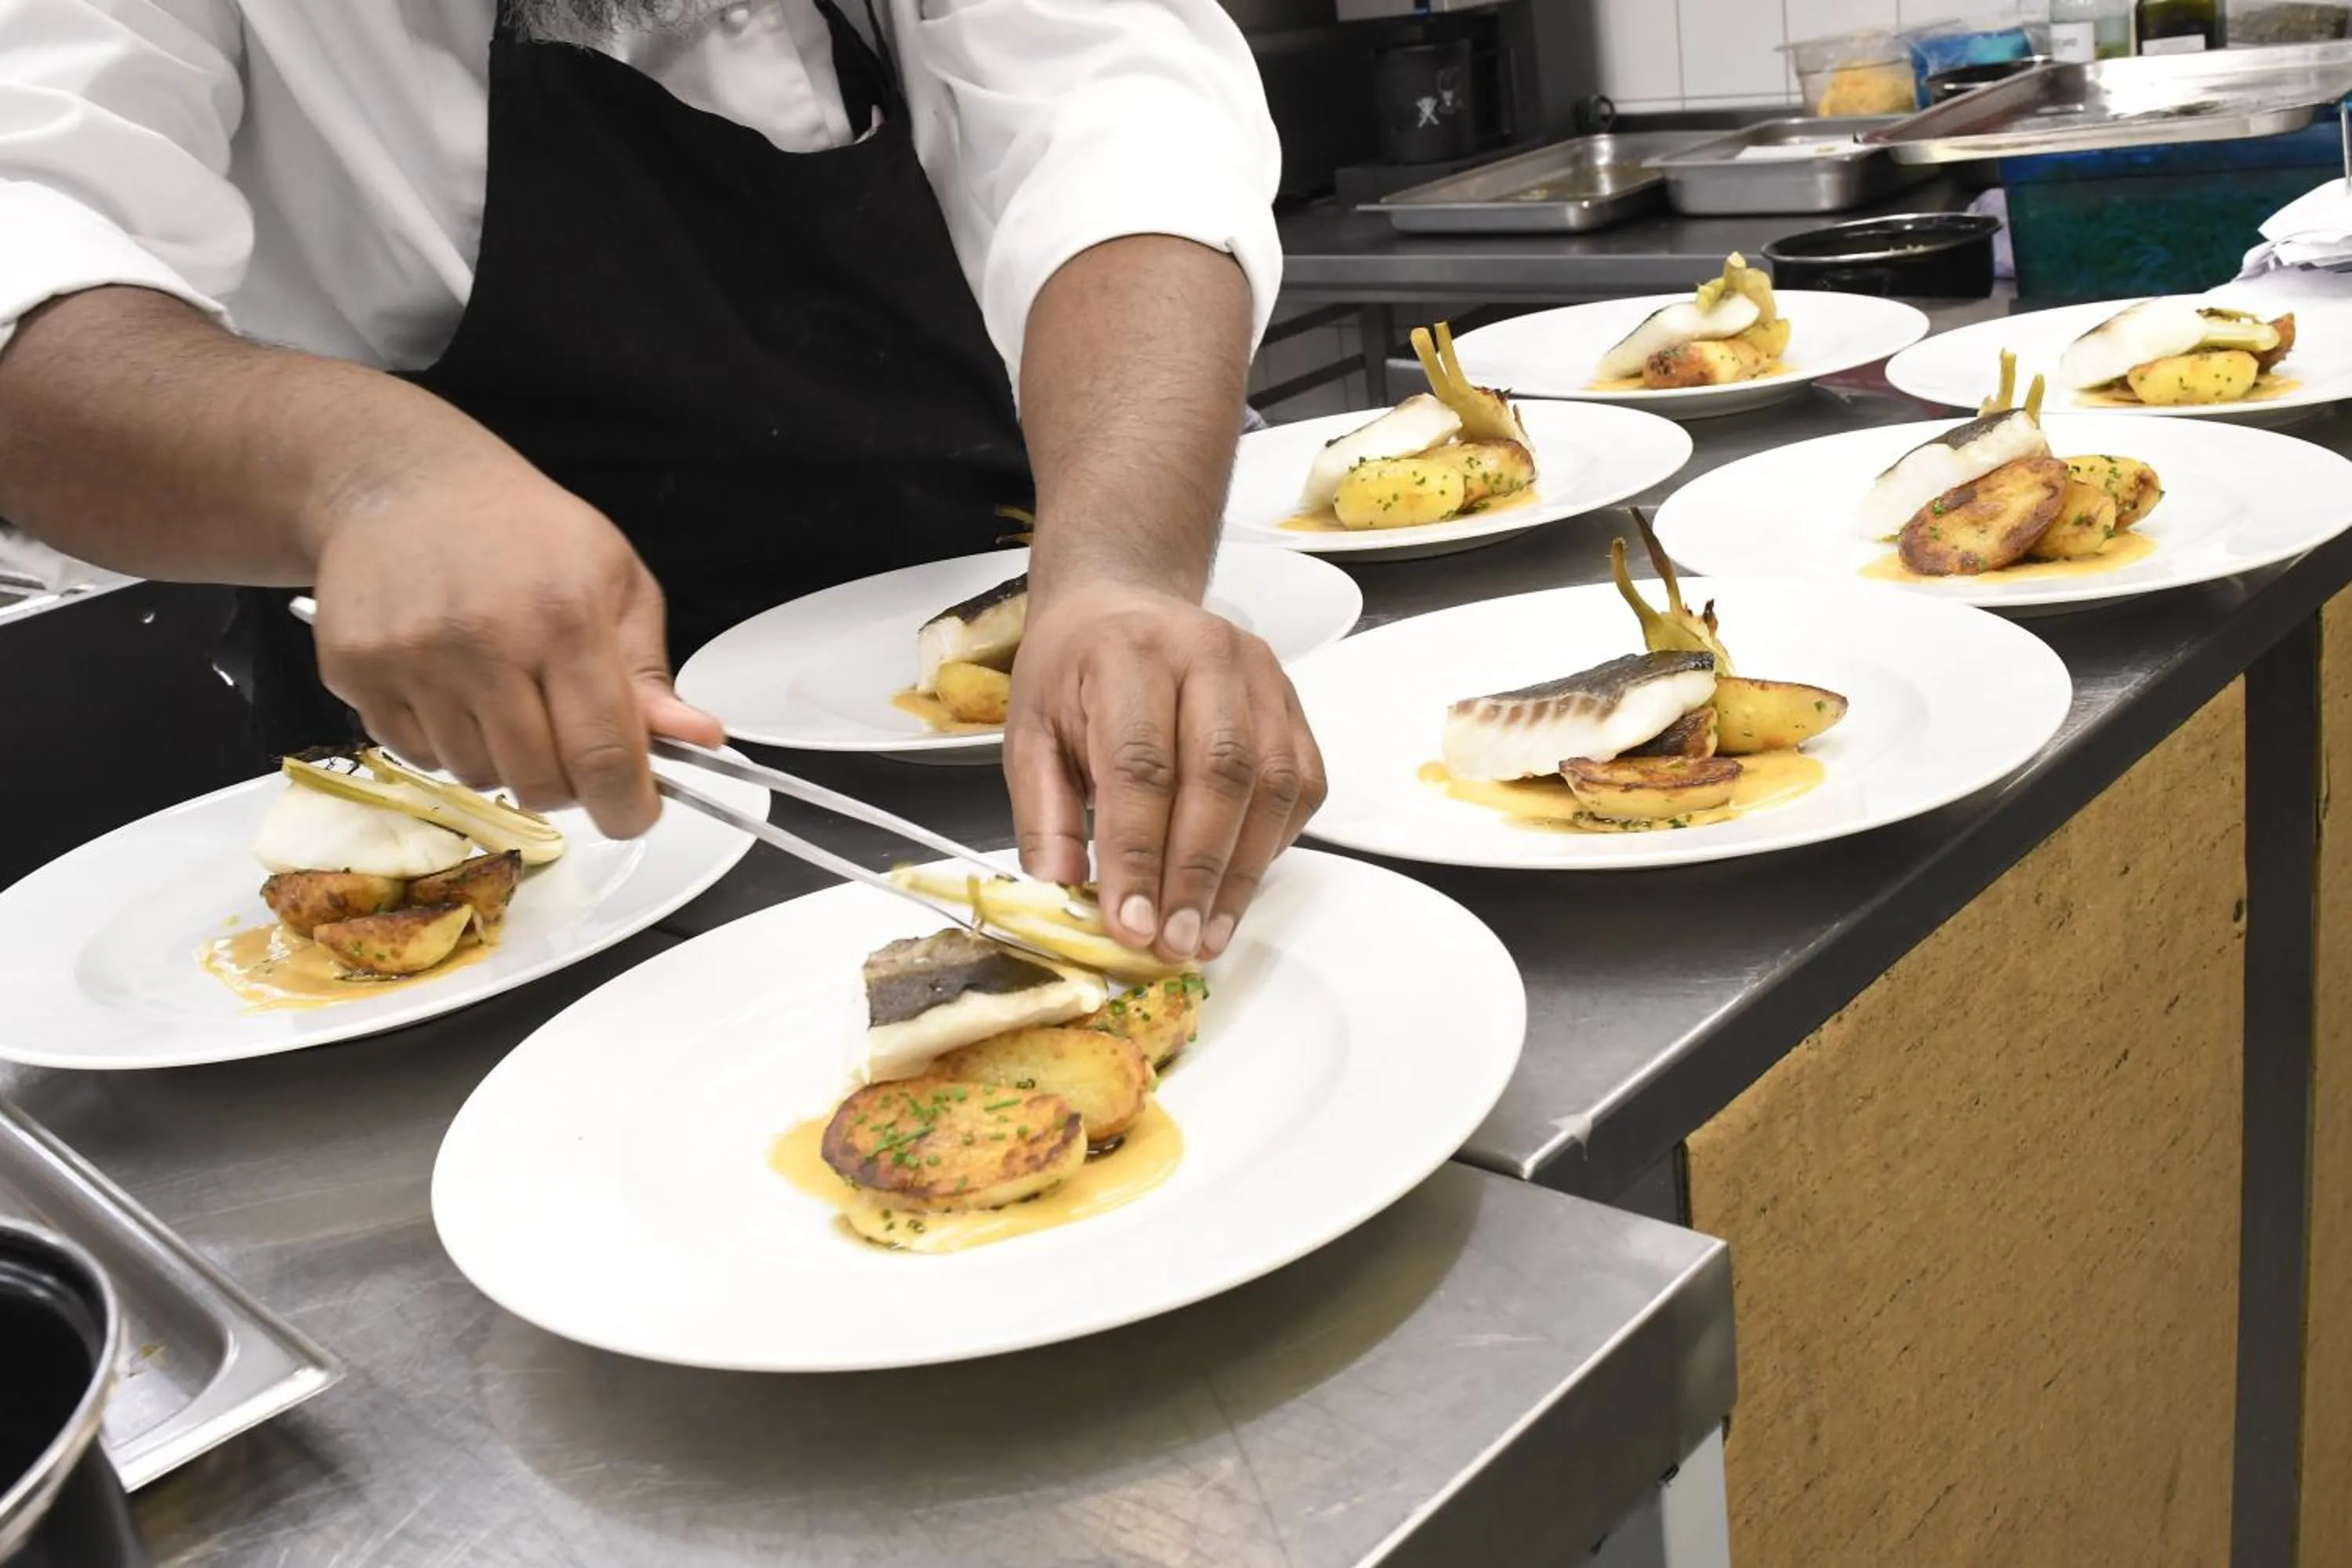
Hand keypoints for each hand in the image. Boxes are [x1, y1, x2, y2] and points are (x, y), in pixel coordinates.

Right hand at [307, 448, 722, 837]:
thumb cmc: (523, 531)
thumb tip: (696, 741)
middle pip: (539, 783)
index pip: (604, 754)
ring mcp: (411, 658)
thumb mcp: (614, 580)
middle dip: (568, 785)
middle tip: (571, 746)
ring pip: (476, 777)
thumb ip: (650, 673)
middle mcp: (483, 641)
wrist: (401, 481)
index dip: (627, 806)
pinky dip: (444, 742)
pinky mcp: (355, 670)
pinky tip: (452, 687)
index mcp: (564, 616)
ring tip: (506, 697)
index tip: (635, 814)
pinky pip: (415, 756)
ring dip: (503, 761)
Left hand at [1005, 582, 1326, 963]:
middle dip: (1196, 872)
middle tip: (1175, 942)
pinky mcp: (1293, 705)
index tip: (1130, 924)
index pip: (1142, 764)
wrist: (1123, 604)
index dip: (1138, 854)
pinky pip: (1300, 785)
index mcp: (1129, 654)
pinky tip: (1236, 888)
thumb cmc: (1075, 672)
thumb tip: (1061, 889)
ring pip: (1271, 785)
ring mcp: (1262, 677)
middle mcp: (1206, 655)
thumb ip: (1044, 813)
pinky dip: (1272, 847)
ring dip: (1241, 873)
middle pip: (1219, 775)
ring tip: (1206, 935)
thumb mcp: (1030, 733)